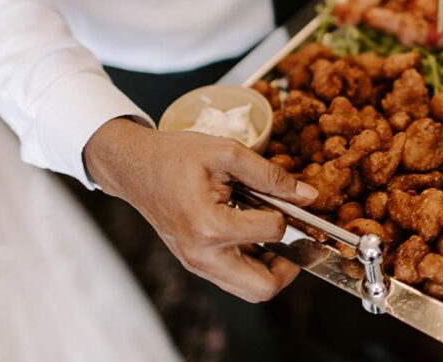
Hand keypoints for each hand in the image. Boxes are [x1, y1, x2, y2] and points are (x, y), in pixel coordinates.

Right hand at [84, 117, 318, 302]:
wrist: (134, 167)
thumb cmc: (175, 156)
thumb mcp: (227, 153)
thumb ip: (271, 176)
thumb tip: (308, 196)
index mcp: (210, 226)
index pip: (272, 232)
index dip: (287, 213)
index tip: (283, 196)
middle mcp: (202, 255)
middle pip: (263, 288)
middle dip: (288, 265)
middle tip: (293, 236)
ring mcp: (197, 264)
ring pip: (250, 291)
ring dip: (271, 267)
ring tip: (271, 232)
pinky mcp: (196, 264)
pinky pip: (235, 279)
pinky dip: (253, 264)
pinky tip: (253, 233)